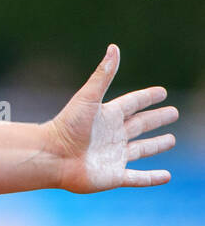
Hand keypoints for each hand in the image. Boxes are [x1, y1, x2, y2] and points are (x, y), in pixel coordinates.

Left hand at [43, 44, 177, 192]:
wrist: (52, 156)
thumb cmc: (67, 126)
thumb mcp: (87, 98)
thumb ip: (103, 75)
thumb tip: (114, 47)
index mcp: (107, 115)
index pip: (132, 103)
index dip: (147, 97)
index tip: (162, 91)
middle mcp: (112, 135)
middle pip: (140, 125)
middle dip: (156, 119)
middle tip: (173, 113)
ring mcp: (114, 156)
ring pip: (142, 149)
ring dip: (156, 145)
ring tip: (171, 140)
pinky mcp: (114, 176)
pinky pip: (139, 178)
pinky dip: (152, 178)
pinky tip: (166, 176)